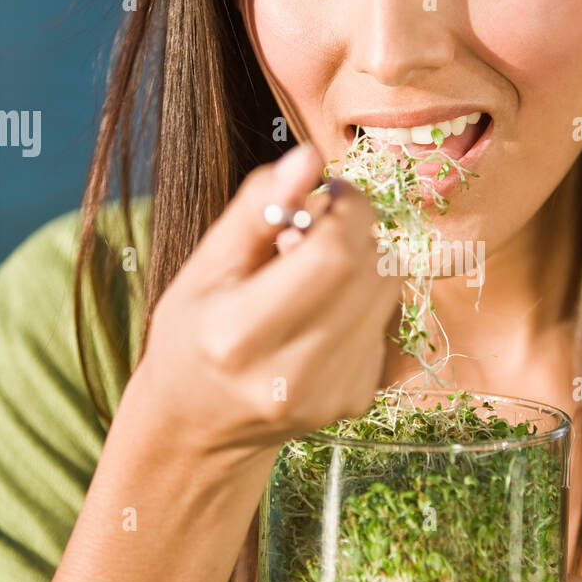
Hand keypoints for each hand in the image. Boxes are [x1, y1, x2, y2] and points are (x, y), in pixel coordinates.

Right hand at [134, 143, 400, 455]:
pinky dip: (364, 305)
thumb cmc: (193, 334)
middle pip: (371, 272)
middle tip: (318, 230)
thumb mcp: (205, 267)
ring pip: (389, 295)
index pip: (334, 255)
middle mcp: (290, 375)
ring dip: (364, 267)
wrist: (200, 425)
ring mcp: (329, 396)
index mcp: (239, 335)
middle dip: (357, 231)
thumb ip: (257, 209)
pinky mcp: (356, 402)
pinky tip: (322, 315)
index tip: (329, 192)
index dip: (347, 207)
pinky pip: (387, 325)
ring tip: (314, 275)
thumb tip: (309, 157)